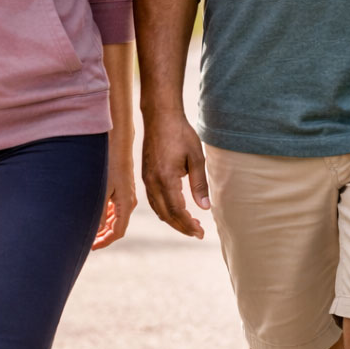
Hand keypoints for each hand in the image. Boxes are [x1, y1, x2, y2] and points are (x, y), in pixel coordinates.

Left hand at [93, 152, 136, 249]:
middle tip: (89, 243)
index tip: (92, 247)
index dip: (105, 241)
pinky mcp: (123, 189)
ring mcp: (127, 196)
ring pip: (116, 218)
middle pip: (117, 227)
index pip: (118, 232)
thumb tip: (97, 231)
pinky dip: (106, 216)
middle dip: (103, 236)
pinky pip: (116, 208)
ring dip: (104, 226)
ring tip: (90, 232)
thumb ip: (101, 212)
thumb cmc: (110, 165)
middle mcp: (129, 202)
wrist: (119, 144)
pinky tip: (96, 216)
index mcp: (126, 204)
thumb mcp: (103, 190)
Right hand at [141, 108, 209, 238]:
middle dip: (181, 227)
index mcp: (165, 178)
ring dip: (172, 220)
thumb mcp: (196, 157)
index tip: (200, 233)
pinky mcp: (145, 174)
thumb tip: (205, 208)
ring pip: (157, 209)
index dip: (188, 225)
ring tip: (189, 224)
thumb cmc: (180, 133)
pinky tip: (175, 209)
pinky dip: (164, 210)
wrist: (160, 115)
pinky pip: (153, 199)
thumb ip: (199, 184)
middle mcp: (152, 182)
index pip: (176, 211)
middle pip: (165, 214)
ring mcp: (146, 179)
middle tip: (197, 232)